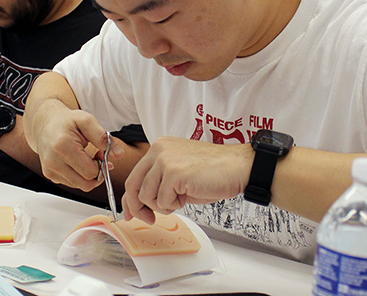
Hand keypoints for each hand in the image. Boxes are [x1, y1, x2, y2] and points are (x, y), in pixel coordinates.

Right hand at [26, 99, 123, 191]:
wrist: (45, 124)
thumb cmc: (67, 122)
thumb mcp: (87, 121)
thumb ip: (103, 137)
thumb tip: (119, 154)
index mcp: (63, 147)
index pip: (90, 172)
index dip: (101, 165)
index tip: (101, 153)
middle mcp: (53, 161)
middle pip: (85, 183)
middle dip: (97, 172)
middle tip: (97, 156)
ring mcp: (50, 170)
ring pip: (80, 186)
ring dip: (89, 175)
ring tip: (87, 157)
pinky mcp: (50, 175)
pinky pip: (73, 183)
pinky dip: (80, 175)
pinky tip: (79, 161)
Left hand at [122, 137, 253, 223]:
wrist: (236, 167)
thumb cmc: (212, 172)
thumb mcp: (178, 173)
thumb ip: (158, 181)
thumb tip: (139, 202)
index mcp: (159, 147)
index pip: (135, 175)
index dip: (130, 198)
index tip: (131, 213)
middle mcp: (158, 150)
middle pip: (134, 186)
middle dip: (138, 208)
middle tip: (148, 219)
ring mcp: (165, 160)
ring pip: (147, 196)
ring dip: (164, 205)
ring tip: (182, 198)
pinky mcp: (173, 173)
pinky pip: (162, 201)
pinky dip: (174, 205)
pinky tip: (188, 195)